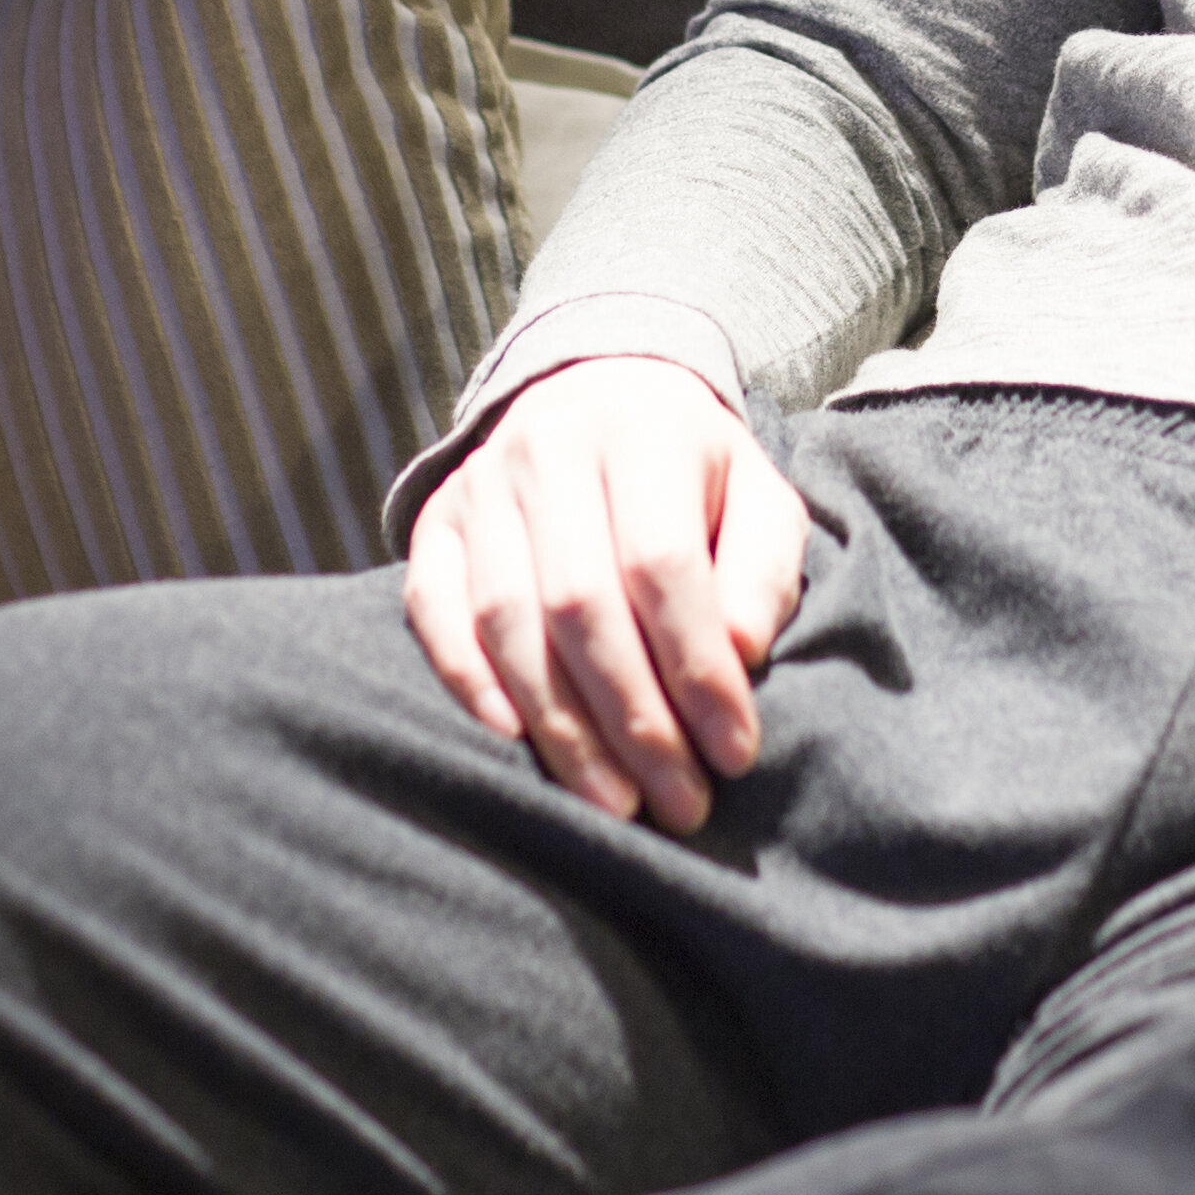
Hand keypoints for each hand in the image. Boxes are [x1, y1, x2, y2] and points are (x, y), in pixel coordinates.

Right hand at [400, 355, 813, 834]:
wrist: (595, 391)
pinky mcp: (434, 523)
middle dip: (633, 719)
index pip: (660, 565)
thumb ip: (762, 572)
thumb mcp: (758, 495)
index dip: (696, 668)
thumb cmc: (692, 470)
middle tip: (679, 802)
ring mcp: (480, 485)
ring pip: (505, 619)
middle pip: (579, 603)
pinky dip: (467, 680)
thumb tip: (739, 656)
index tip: (736, 752)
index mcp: (640, 432)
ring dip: (560, 726)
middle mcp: (547, 450)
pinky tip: (516, 741)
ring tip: (613, 803)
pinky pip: (432, 610)